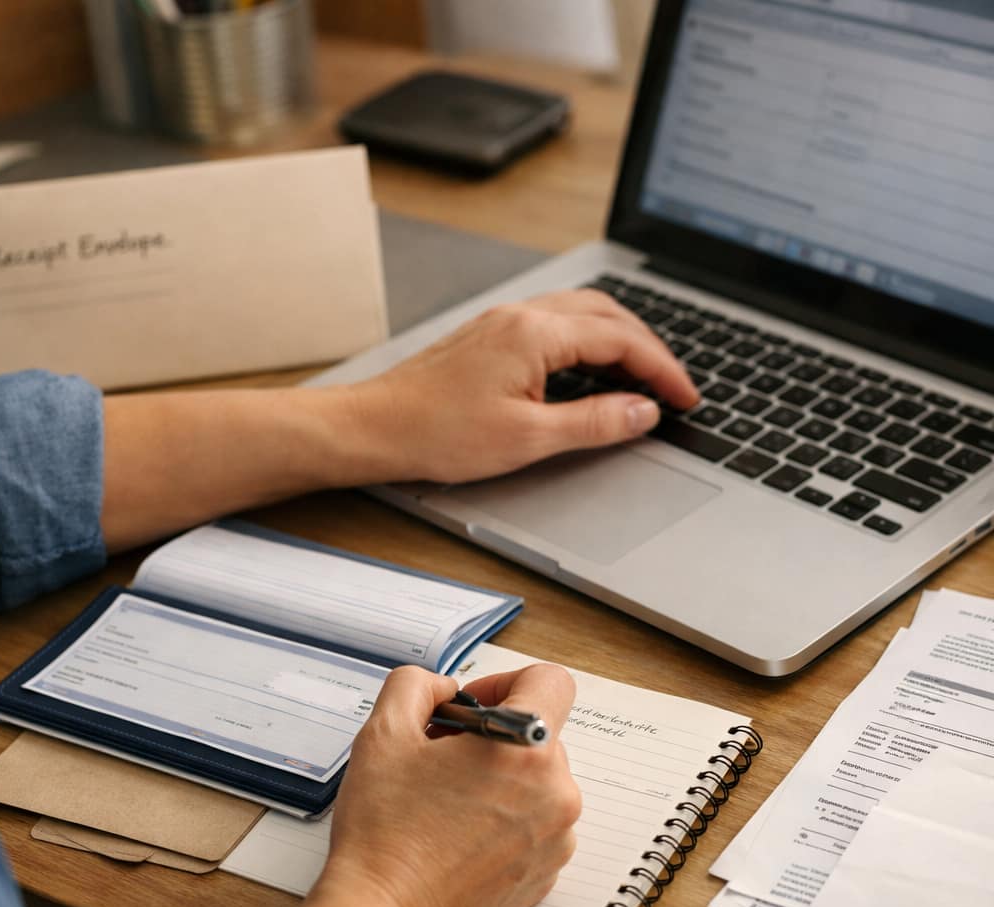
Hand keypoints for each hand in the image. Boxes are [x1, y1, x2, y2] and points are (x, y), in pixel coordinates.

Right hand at [274, 663, 579, 906]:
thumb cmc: (386, 831)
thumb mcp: (385, 731)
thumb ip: (417, 685)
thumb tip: (445, 688)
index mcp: (526, 749)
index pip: (550, 682)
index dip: (506, 682)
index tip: (472, 709)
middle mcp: (556, 793)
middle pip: (538, 735)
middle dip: (492, 736)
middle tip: (442, 759)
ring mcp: (556, 839)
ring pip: (537, 781)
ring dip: (499, 779)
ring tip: (448, 801)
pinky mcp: (546, 874)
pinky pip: (536, 824)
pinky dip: (505, 819)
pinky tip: (459, 835)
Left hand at [348, 288, 699, 483]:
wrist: (375, 428)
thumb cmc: (437, 433)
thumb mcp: (528, 438)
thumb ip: (594, 422)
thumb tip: (643, 411)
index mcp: (535, 334)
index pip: (621, 340)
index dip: (662, 370)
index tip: (686, 397)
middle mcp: (520, 316)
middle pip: (607, 314)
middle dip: (648, 347)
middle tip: (672, 384)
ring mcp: (502, 321)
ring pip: (580, 312)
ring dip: (618, 338)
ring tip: (642, 372)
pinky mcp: (489, 335)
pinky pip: (554, 322)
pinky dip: (587, 339)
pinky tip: (589, 366)